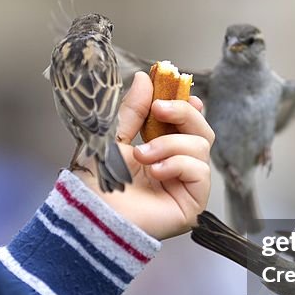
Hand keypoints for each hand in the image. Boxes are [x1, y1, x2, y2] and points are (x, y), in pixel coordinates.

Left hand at [73, 71, 213, 239]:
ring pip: (201, 147)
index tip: (174, 89)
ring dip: (170, 144)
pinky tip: (155, 172)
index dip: (186, 105)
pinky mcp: (193, 204)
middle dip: (182, 113)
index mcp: (161, 152)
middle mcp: (177, 169)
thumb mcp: (113, 137)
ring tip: (143, 155)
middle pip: (202, 130)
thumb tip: (145, 79)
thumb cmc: (96, 184)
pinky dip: (178, 164)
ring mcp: (187, 187)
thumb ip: (132, 110)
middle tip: (158, 109)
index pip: (187, 124)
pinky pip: (201, 171)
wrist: (92, 215)